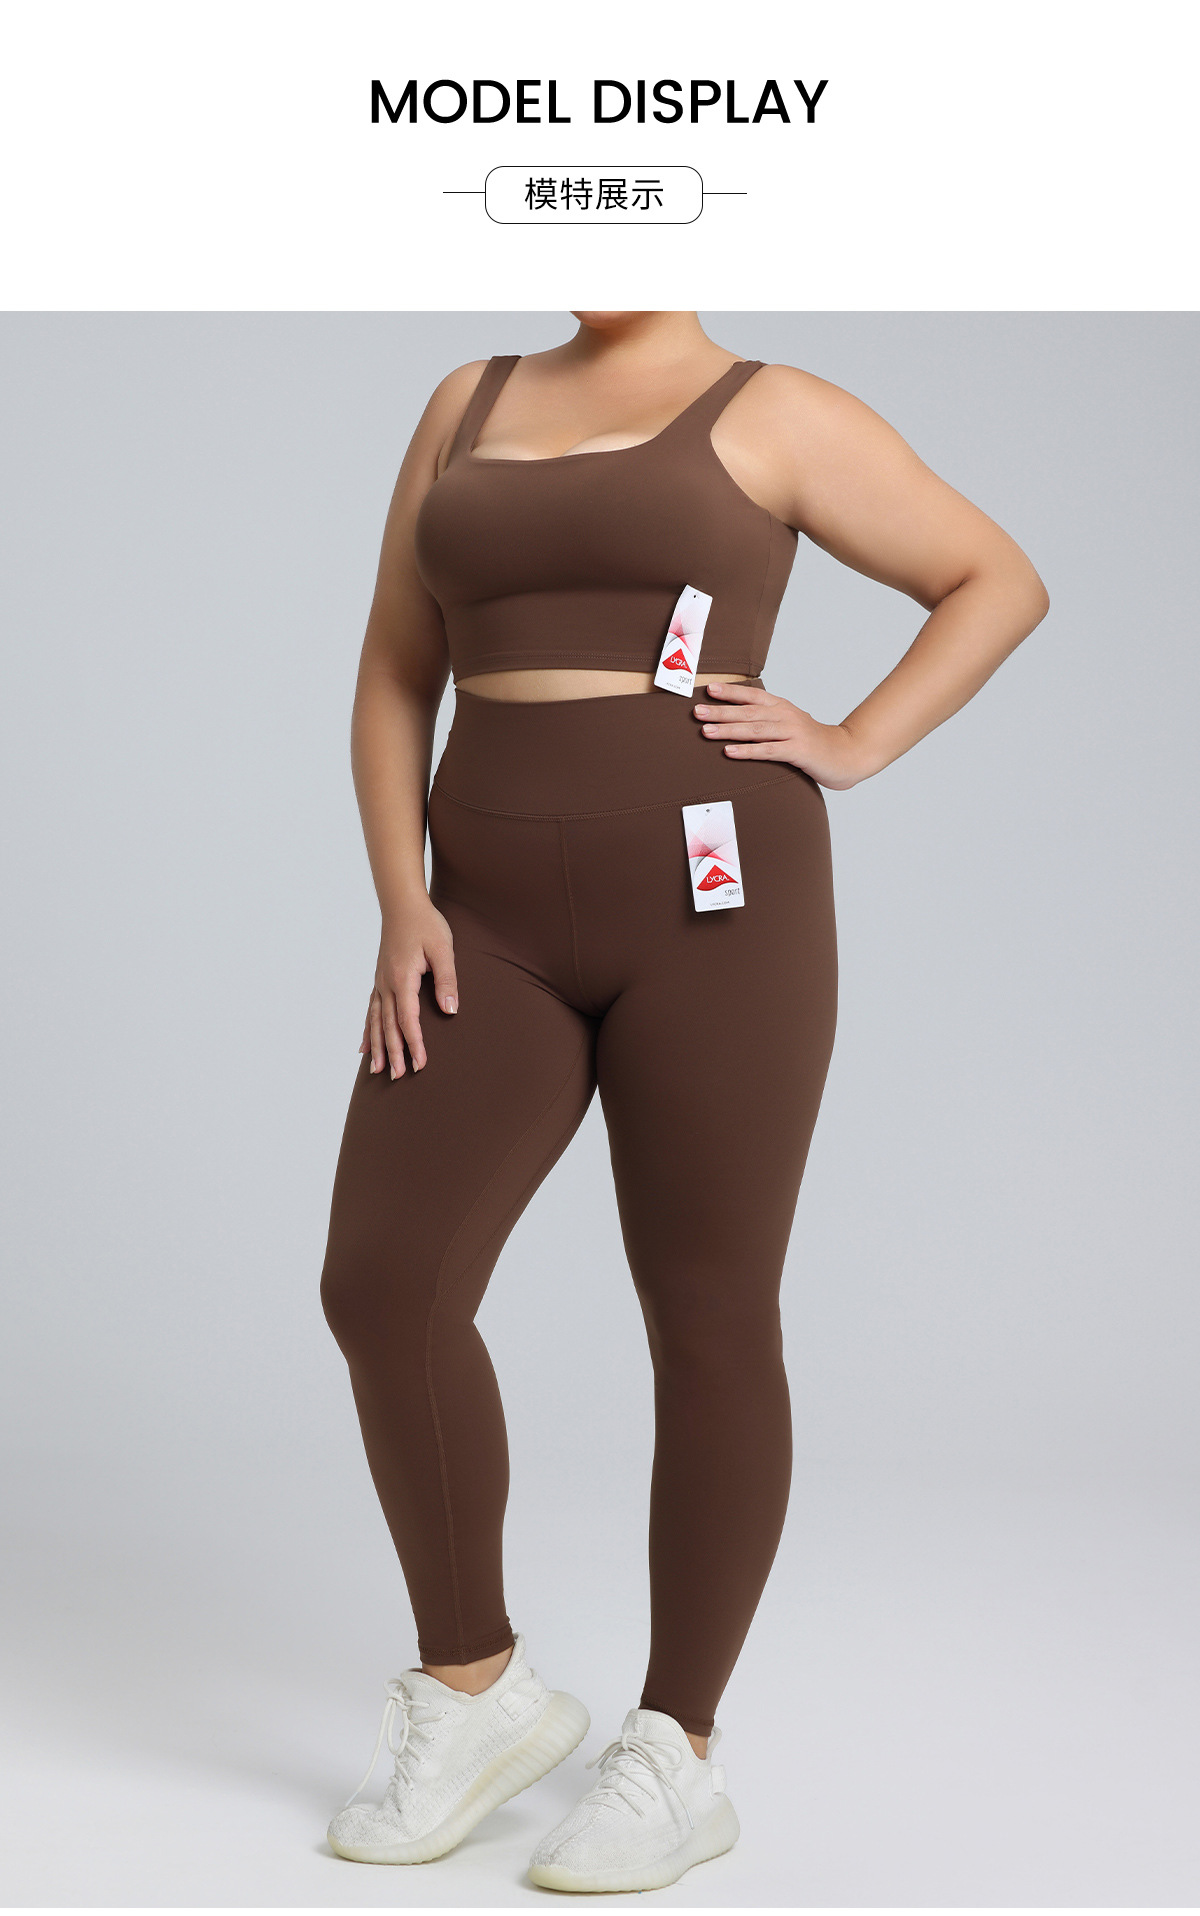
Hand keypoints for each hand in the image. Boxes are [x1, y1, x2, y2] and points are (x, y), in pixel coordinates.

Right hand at [361, 896, 457, 1078]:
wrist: (402, 903)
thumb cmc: (426, 924)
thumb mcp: (443, 949)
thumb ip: (447, 981)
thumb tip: (450, 1011)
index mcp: (403, 978)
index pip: (408, 1019)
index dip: (414, 1044)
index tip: (420, 1064)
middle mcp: (386, 984)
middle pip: (388, 1026)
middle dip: (394, 1053)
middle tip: (398, 1077)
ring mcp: (380, 982)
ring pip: (375, 1021)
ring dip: (377, 1047)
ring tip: (377, 1071)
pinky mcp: (379, 979)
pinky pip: (370, 1010)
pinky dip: (367, 1030)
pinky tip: (363, 1046)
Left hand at [692, 681, 876, 790]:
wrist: (847, 755)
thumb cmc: (812, 743)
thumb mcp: (790, 726)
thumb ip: (767, 722)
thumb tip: (738, 722)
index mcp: (782, 707)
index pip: (752, 696)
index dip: (730, 692)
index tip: (708, 690)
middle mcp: (786, 716)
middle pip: (748, 712)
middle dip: (721, 711)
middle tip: (697, 712)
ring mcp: (793, 733)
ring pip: (754, 730)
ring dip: (728, 730)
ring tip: (706, 731)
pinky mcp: (798, 752)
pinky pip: (767, 751)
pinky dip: (747, 751)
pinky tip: (729, 752)